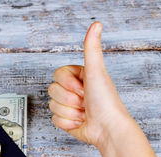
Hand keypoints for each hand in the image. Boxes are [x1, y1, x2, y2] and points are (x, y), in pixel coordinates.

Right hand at [48, 22, 132, 147]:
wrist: (108, 129)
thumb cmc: (106, 101)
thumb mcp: (96, 72)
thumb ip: (91, 48)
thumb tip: (96, 24)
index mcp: (80, 77)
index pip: (57, 75)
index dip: (68, 83)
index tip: (83, 87)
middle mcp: (74, 90)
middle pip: (52, 90)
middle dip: (69, 99)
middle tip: (85, 101)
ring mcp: (69, 106)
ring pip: (52, 105)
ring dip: (70, 112)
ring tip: (85, 113)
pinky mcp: (66, 120)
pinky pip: (55, 119)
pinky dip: (68, 122)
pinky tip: (81, 122)